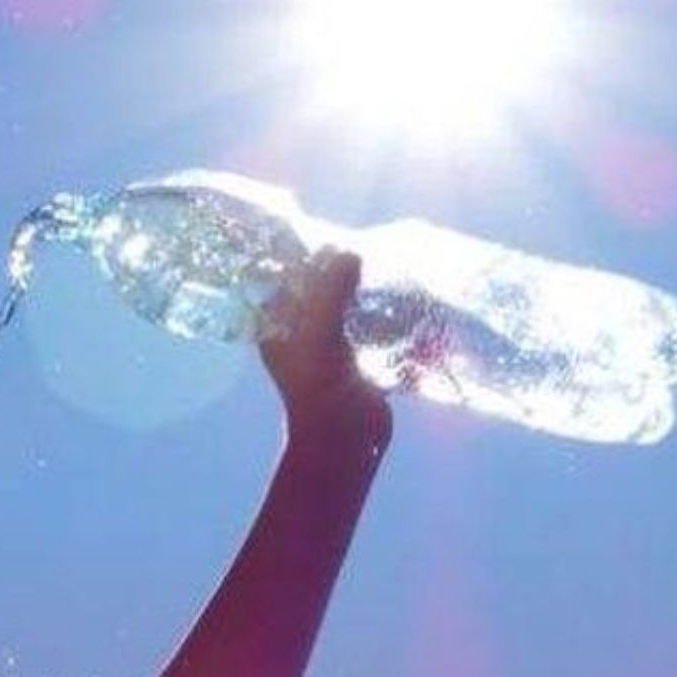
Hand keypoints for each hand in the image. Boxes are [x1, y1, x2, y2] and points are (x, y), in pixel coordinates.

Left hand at [261, 250, 390, 452]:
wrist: (344, 441)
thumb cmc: (320, 389)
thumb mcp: (320, 334)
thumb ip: (331, 291)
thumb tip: (348, 252)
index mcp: (277, 324)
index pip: (287, 276)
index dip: (307, 255)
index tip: (334, 235)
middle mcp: (299, 332)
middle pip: (318, 287)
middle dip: (341, 270)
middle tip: (368, 248)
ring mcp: (328, 345)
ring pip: (345, 304)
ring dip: (364, 290)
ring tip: (386, 266)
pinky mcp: (356, 358)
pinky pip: (367, 325)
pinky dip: (381, 313)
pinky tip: (400, 297)